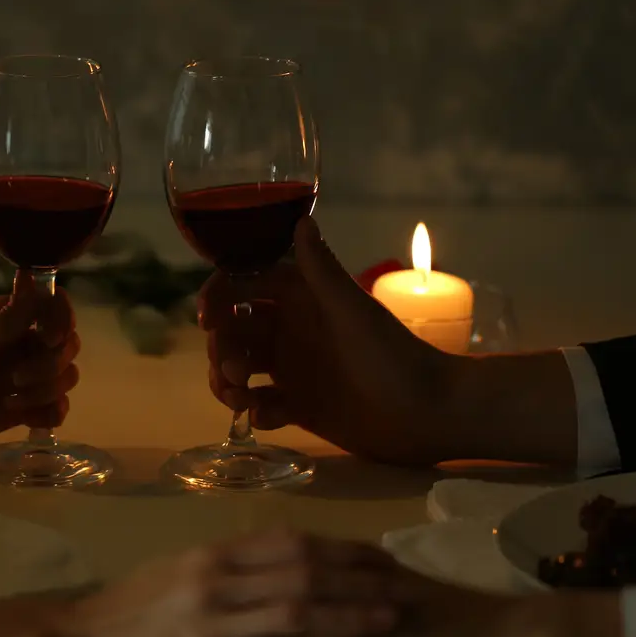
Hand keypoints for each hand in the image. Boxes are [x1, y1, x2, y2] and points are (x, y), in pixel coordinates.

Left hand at [0, 272, 78, 448]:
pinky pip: (56, 408)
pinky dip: (49, 413)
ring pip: (65, 377)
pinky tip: (24, 417)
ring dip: (46, 390)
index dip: (62, 322)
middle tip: (17, 377)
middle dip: (51, 364)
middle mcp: (24, 344)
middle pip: (68, 346)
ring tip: (12, 400)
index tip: (49, 337)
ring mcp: (26, 377)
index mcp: (12, 318)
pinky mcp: (24, 408)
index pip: (56, 309)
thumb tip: (37, 277)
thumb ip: (16, 314)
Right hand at [48, 528, 401, 636]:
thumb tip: (286, 553)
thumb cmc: (132, 606)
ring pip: (292, 615)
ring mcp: (208, 625)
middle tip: (406, 589)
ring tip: (390, 623)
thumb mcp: (180, 568)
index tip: (385, 557)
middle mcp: (216, 581)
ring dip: (346, 618)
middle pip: (304, 575)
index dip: (345, 550)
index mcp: (214, 554)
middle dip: (361, 582)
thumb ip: (232, 561)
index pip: (295, 544)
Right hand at [199, 217, 463, 464]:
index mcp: (304, 299)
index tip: (205, 319)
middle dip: (222, 348)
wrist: (430, 414)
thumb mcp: (353, 312)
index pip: (246, 285)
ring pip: (239, 368)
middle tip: (233, 372)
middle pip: (234, 330)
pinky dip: (255, 411)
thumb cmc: (395, 357)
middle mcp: (293, 330)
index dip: (219, 296)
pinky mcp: (300, 407)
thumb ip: (322, 271)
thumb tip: (301, 219)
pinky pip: (260, 404)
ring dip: (228, 381)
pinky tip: (267, 417)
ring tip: (239, 398)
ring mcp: (295, 369)